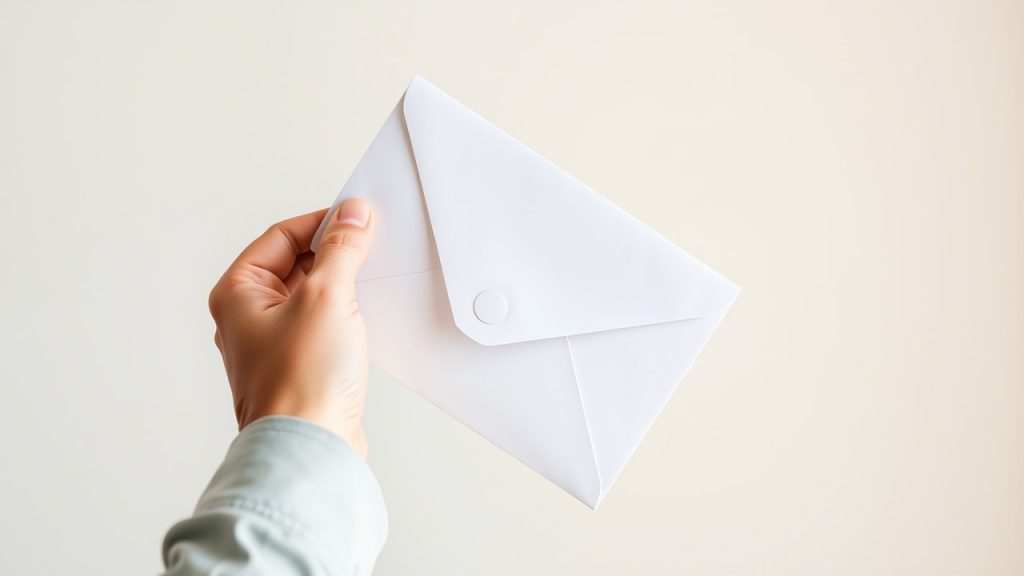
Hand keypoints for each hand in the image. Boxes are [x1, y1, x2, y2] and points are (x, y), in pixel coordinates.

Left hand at [208, 199, 374, 456]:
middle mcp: (247, 317)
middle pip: (296, 264)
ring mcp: (272, 344)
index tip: (358, 218)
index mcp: (237, 293)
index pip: (281, 236)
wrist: (310, 448)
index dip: (322, 222)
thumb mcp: (326, 296)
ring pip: (311, 295)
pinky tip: (366, 318)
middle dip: (334, 254)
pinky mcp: (298, 367)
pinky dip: (344, 315)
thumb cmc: (300, 382)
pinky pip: (322, 325)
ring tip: (369, 284)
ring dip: (342, 286)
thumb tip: (353, 215)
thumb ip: (341, 249)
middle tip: (369, 247)